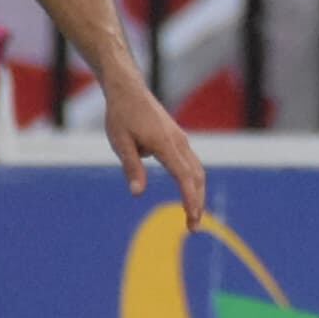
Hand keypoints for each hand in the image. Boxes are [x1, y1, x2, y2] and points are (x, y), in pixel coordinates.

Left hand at [103, 68, 210, 221]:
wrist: (128, 89)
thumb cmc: (121, 115)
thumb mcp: (120, 143)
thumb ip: (132, 168)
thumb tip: (138, 194)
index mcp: (166, 144)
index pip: (184, 177)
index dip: (190, 199)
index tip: (192, 218)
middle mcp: (178, 142)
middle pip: (197, 177)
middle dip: (198, 203)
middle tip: (193, 227)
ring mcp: (180, 139)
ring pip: (197, 170)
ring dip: (197, 193)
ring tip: (191, 215)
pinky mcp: (177, 138)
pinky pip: (190, 163)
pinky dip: (193, 181)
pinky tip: (186, 191)